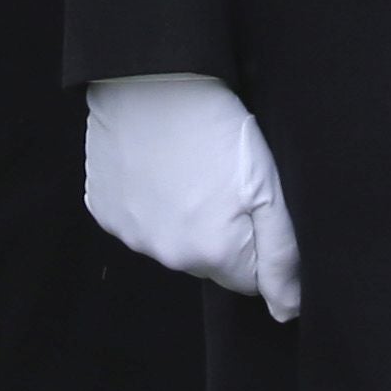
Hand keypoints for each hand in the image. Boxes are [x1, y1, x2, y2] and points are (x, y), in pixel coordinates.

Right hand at [83, 72, 301, 321]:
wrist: (151, 78)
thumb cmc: (216, 125)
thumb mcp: (267, 186)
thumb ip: (281, 256)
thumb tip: (287, 311)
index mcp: (213, 254)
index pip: (250, 277)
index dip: (255, 237)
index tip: (248, 196)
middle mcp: (168, 256)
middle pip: (209, 260)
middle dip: (219, 229)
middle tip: (219, 176)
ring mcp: (130, 234)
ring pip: (171, 239)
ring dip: (182, 214)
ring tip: (187, 163)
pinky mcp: (103, 209)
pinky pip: (134, 218)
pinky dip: (146, 199)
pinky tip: (155, 163)